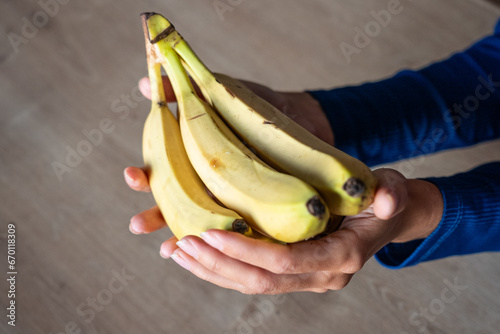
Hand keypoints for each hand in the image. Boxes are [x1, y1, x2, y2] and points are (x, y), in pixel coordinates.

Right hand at [126, 75, 334, 256]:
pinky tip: (210, 255)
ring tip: (165, 248)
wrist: (298, 117)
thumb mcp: (219, 93)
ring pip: (199, 224)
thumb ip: (183, 90)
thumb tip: (143, 82)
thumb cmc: (253, 107)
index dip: (143, 176)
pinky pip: (237, 232)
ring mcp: (229, 200)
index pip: (161, 172)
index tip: (130, 175)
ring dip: (179, 236)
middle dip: (152, 216)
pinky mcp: (256, 210)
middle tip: (136, 225)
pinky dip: (224, 244)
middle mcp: (206, 184)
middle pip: (173, 205)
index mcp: (193, 158)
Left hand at [126, 165, 441, 294]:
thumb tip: (389, 200)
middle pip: (260, 280)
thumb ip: (391, 194)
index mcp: (340, 257)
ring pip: (250, 283)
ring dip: (211, 270)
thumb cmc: (385, 199)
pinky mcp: (290, 270)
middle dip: (218, 264)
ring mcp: (304, 277)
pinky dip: (221, 266)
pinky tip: (194, 253)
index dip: (246, 251)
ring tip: (176, 250)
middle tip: (181, 244)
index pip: (285, 262)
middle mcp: (320, 275)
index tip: (210, 234)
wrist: (386, 217)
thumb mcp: (392, 190)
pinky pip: (252, 275)